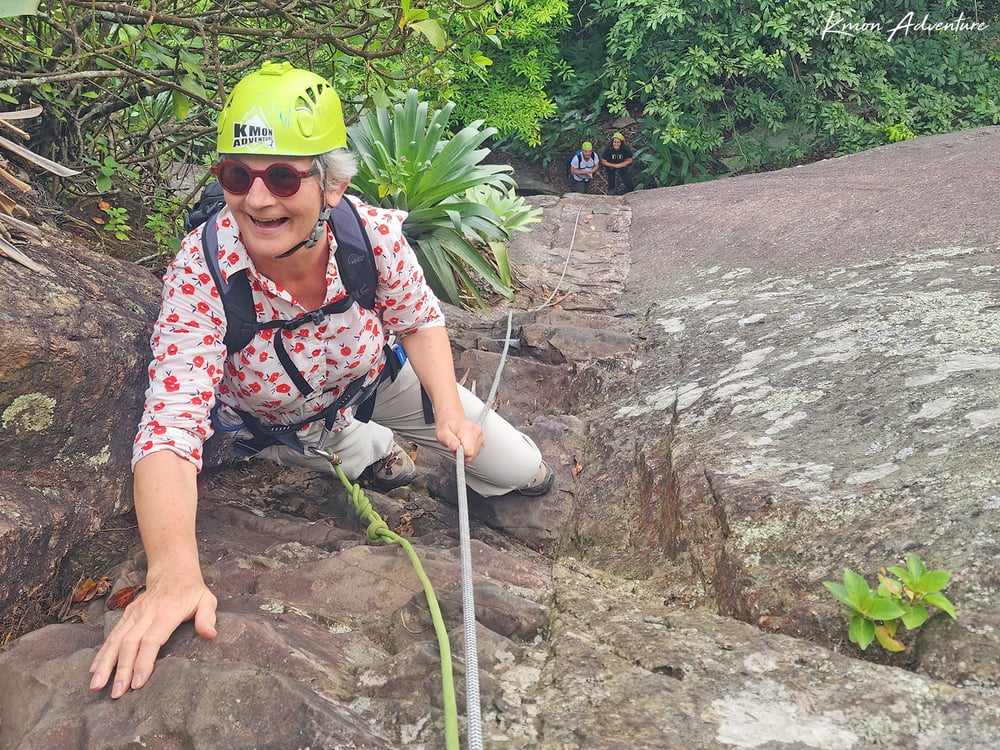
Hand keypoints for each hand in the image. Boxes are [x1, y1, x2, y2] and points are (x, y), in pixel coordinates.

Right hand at [89, 572, 217, 698]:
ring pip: (116, 640)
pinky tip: (94, 670)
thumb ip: (207, 617)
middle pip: (130, 643)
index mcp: (167, 612)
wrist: (172, 572)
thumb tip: (210, 634)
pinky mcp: (126, 615)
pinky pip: (112, 635)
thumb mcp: (206, 600)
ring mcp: (134, 614)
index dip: (143, 661)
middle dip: (122, 670)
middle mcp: (146, 613)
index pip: (152, 640)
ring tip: (97, 686)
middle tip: (117, 693)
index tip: (137, 683)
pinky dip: (102, 653)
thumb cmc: (191, 592)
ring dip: (106, 664)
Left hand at [434, 410, 484, 462]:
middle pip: (471, 454)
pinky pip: (475, 453)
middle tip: (455, 445)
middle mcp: (477, 431)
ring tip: (459, 443)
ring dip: (465, 452)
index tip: (455, 448)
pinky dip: (468, 451)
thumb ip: (449, 440)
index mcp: (468, 429)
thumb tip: (455, 447)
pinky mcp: (481, 441)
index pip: (468, 451)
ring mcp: (480, 436)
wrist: (452, 420)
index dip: (459, 453)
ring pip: (473, 454)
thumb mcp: (442, 433)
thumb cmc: (447, 426)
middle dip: (461, 453)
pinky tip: (464, 444)